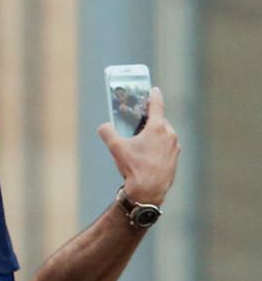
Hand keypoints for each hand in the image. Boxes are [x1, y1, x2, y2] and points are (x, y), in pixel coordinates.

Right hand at [97, 87, 179, 203]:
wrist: (148, 191)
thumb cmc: (134, 168)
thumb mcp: (115, 148)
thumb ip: (107, 132)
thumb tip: (104, 126)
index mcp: (157, 128)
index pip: (157, 105)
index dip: (154, 95)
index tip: (153, 89)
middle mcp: (169, 135)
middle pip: (159, 120)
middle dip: (148, 118)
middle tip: (137, 120)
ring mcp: (174, 147)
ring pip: (163, 134)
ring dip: (153, 133)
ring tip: (139, 140)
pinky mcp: (175, 159)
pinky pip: (166, 146)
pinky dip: (158, 145)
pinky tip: (146, 154)